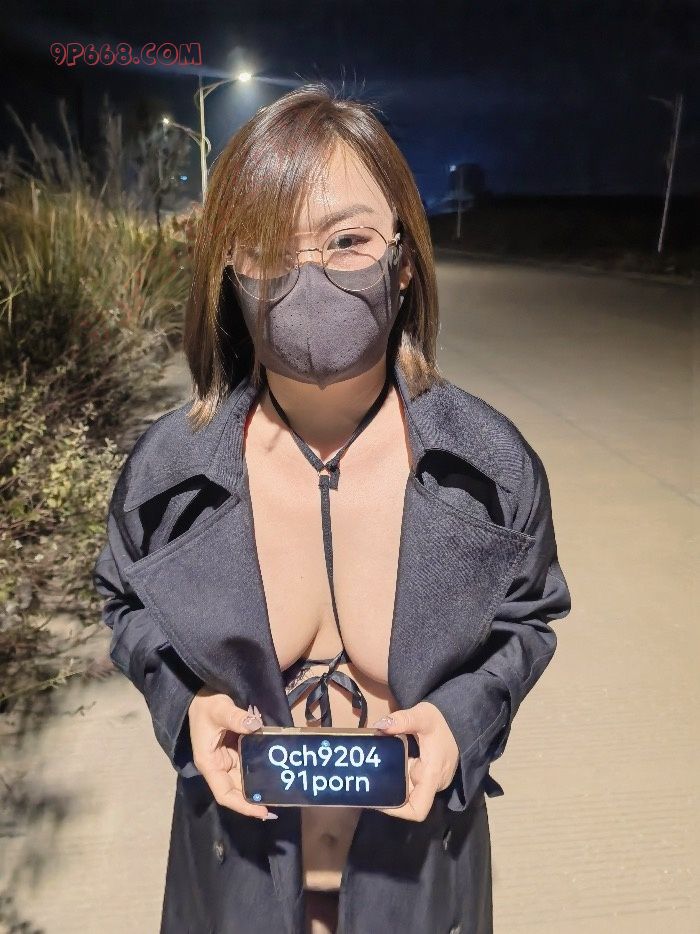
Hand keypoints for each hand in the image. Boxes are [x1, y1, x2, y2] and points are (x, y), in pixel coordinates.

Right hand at [189, 689, 276, 820]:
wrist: (202, 695)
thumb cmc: (206, 705)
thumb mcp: (220, 709)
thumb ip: (236, 718)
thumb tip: (255, 726)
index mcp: (210, 764)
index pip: (224, 794)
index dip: (242, 805)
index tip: (262, 811)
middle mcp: (218, 766)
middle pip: (236, 790)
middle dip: (254, 799)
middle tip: (279, 801)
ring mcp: (228, 760)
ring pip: (244, 780)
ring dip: (259, 786)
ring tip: (280, 790)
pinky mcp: (235, 751)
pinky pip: (248, 766)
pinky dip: (260, 770)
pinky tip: (275, 770)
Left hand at [371, 701, 459, 821]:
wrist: (458, 721)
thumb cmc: (443, 722)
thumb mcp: (424, 716)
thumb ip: (403, 720)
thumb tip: (380, 726)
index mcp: (432, 776)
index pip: (418, 809)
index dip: (398, 810)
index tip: (379, 797)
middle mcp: (432, 784)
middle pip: (408, 800)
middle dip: (388, 792)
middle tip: (367, 780)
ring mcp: (429, 780)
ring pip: (407, 790)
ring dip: (391, 782)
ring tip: (371, 771)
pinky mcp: (426, 775)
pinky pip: (410, 781)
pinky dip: (397, 775)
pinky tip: (384, 764)